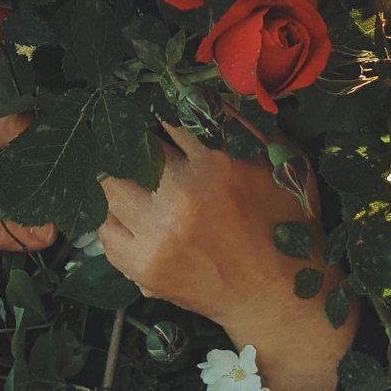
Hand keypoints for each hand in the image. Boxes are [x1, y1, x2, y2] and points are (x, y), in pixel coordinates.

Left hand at [99, 124, 357, 390]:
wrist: (277, 299)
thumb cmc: (286, 224)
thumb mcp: (283, 162)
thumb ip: (243, 124)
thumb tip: (201, 91)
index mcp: (218, 165)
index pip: (165, 117)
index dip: (155, 109)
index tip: (150, 107)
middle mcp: (182, 199)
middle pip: (127, 150)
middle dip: (128, 140)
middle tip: (129, 137)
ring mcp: (158, 237)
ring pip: (108, 188)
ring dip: (117, 177)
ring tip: (129, 175)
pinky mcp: (144, 268)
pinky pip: (104, 230)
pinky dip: (114, 218)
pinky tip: (133, 214)